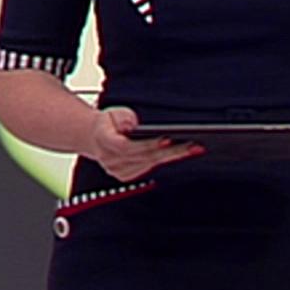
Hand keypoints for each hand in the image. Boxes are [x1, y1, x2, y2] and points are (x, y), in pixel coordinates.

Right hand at [85, 105, 202, 181]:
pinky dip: (165, 160)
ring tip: (194, 148)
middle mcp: (110, 160)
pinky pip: (149, 168)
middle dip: (171, 151)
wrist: (94, 136)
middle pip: (145, 157)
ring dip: (173, 156)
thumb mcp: (114, 112)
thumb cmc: (108, 122)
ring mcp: (117, 171)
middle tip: (193, 145)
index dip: (148, 144)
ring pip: (150, 164)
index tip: (167, 138)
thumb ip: (123, 117)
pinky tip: (181, 153)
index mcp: (104, 142)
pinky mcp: (125, 176)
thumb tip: (131, 125)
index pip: (128, 147)